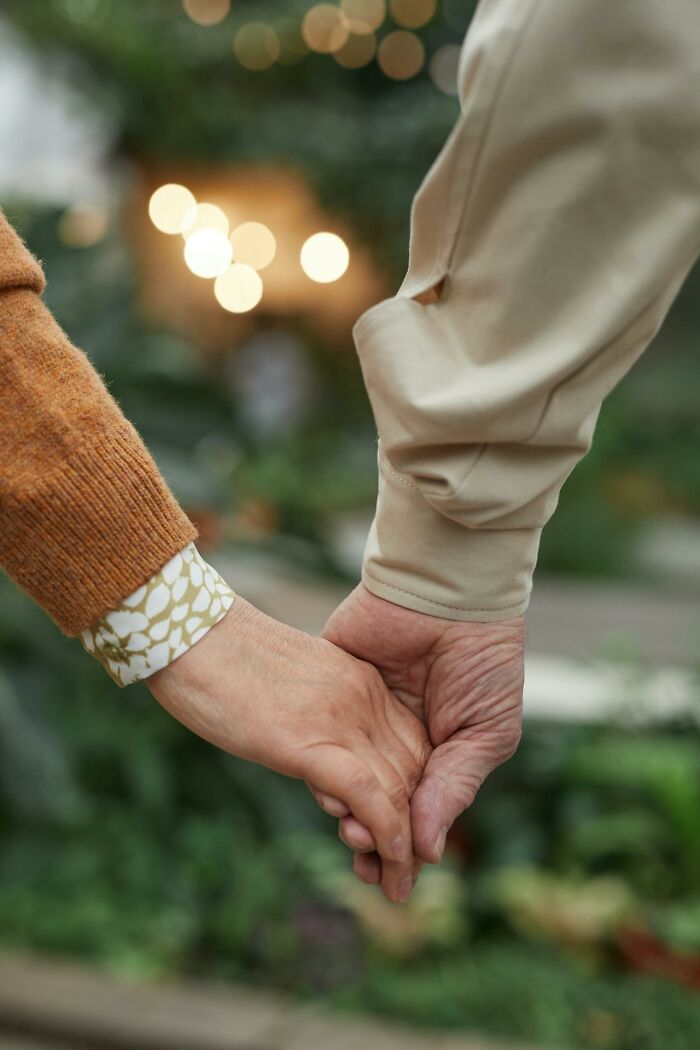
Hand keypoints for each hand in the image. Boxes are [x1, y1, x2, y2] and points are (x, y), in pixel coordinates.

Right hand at [147, 597, 430, 902]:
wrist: (187, 633)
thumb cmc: (223, 661)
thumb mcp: (289, 690)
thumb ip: (318, 720)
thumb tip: (322, 763)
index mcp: (359, 680)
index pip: (411, 745)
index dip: (414, 795)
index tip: (403, 836)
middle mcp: (363, 697)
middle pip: (412, 771)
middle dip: (413, 829)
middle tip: (402, 874)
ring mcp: (339, 716)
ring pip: (397, 788)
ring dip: (402, 845)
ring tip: (396, 884)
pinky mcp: (308, 739)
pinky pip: (366, 792)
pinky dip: (385, 831)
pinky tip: (389, 859)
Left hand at [323, 585, 523, 885]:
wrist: (448, 593)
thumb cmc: (481, 662)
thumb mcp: (486, 731)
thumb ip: (453, 788)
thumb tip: (427, 851)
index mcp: (437, 751)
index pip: (413, 811)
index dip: (402, 846)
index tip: (393, 882)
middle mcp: (395, 738)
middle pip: (373, 801)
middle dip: (368, 838)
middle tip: (363, 863)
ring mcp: (360, 713)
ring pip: (341, 775)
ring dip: (342, 808)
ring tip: (348, 829)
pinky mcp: (332, 685)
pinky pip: (319, 734)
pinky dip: (321, 764)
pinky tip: (327, 788)